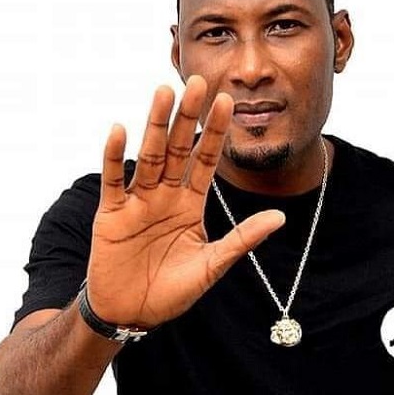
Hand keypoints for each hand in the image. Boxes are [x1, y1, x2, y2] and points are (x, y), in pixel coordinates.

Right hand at [86, 76, 284, 328]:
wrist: (133, 312)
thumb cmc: (172, 290)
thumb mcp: (213, 264)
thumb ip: (243, 238)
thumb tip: (280, 217)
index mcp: (191, 203)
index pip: (206, 160)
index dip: (216, 132)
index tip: (228, 102)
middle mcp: (166, 195)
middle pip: (179, 149)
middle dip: (189, 117)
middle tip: (199, 81)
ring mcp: (139, 201)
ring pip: (149, 155)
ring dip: (156, 125)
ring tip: (164, 92)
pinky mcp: (112, 213)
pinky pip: (114, 180)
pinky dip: (115, 156)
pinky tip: (119, 129)